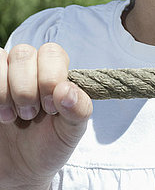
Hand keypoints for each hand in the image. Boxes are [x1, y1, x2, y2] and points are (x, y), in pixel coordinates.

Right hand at [0, 43, 91, 189]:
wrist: (20, 170)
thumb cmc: (49, 144)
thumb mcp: (71, 132)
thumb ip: (79, 109)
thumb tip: (67, 90)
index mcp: (55, 71)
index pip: (51, 52)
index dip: (50, 77)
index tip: (50, 107)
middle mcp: (31, 67)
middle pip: (24, 53)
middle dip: (26, 88)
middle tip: (31, 114)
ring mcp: (7, 74)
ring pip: (3, 58)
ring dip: (7, 91)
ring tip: (14, 117)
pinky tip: (2, 114)